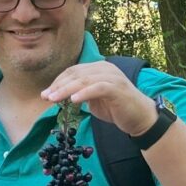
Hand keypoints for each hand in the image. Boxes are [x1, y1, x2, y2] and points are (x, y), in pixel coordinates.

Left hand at [41, 61, 156, 136]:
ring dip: (66, 90)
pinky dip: (84, 93)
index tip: (46, 93)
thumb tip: (62, 97)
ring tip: (53, 99)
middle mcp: (105, 69)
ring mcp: (112, 77)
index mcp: (98, 69)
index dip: (58, 81)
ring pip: (84, 80)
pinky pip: (97, 88)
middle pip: (76, 73)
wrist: (139, 117)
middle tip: (45, 96)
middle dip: (58, 85)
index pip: (74, 71)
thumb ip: (81, 95)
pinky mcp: (117, 88)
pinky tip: (73, 100)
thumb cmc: (117, 109)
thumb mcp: (94, 100)